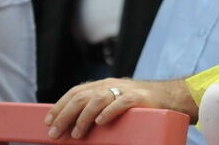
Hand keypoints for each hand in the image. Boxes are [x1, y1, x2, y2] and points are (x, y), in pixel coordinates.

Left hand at [44, 78, 177, 138]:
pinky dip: (109, 112)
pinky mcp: (139, 97)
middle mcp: (111, 85)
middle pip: (82, 97)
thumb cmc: (139, 105)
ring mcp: (125, 90)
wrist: (170, 97)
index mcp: (103, 85)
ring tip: (77, 134)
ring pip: (97, 100)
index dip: (60, 106)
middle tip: (56, 133)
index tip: (48, 121)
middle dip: (65, 115)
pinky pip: (121, 102)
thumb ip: (97, 108)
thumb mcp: (115, 102)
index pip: (75, 92)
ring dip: (83, 118)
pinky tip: (101, 121)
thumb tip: (72, 126)